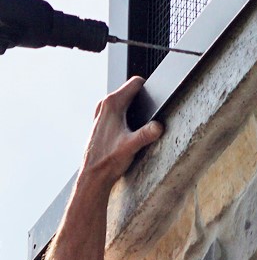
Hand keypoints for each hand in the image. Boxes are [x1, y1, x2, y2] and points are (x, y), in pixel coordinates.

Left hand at [77, 77, 163, 191]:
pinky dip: (127, 117)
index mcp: (112, 104)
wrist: (93, 176)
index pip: (135, 83)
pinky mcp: (101, 123)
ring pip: (124, 101)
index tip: (156, 98)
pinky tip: (130, 132)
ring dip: (135, 109)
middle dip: (143, 100)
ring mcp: (101, 114)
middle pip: (130, 91)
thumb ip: (148, 133)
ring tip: (140, 125)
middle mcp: (104, 106)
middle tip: (151, 115)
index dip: (149, 88)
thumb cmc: (107, 161)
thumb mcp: (133, 145)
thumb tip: (159, 126)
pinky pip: (119, 111)